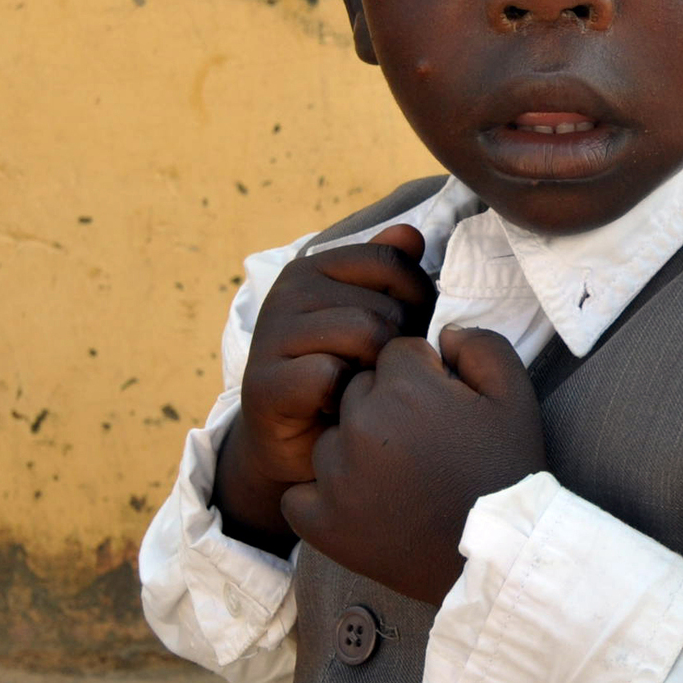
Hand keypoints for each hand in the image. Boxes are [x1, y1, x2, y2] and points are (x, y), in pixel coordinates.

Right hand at [212, 225, 433, 553]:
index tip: (407, 336)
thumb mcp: (372, 322)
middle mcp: (289, 290)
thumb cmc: (344, 379)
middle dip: (399, 347)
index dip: (418, 302)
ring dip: (377, 374)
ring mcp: (271, 333)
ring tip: (363, 390)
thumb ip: (390, 276)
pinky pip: (332, 375)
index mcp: (316, 266)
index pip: (394, 263)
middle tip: (379, 376)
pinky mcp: (264, 382)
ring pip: (366, 335)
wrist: (293, 447)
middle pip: (386, 306)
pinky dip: (346, 400)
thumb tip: (411, 235)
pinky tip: (339, 410)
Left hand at [282, 326, 544, 604]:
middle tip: (423, 447)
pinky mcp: (322, 522)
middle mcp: (360, 426)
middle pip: (358, 392)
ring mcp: (336, 477)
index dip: (424, 378)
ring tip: (397, 480)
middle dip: (385, 408)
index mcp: (404, 389)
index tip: (444, 410)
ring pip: (330, 439)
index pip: (395, 354)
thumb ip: (480, 344)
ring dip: (354, 450)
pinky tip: (359, 504)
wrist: (499, 557)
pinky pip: (299, 493)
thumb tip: (442, 333)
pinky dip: (321, 498)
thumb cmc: (508, 473)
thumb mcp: (515, 396)